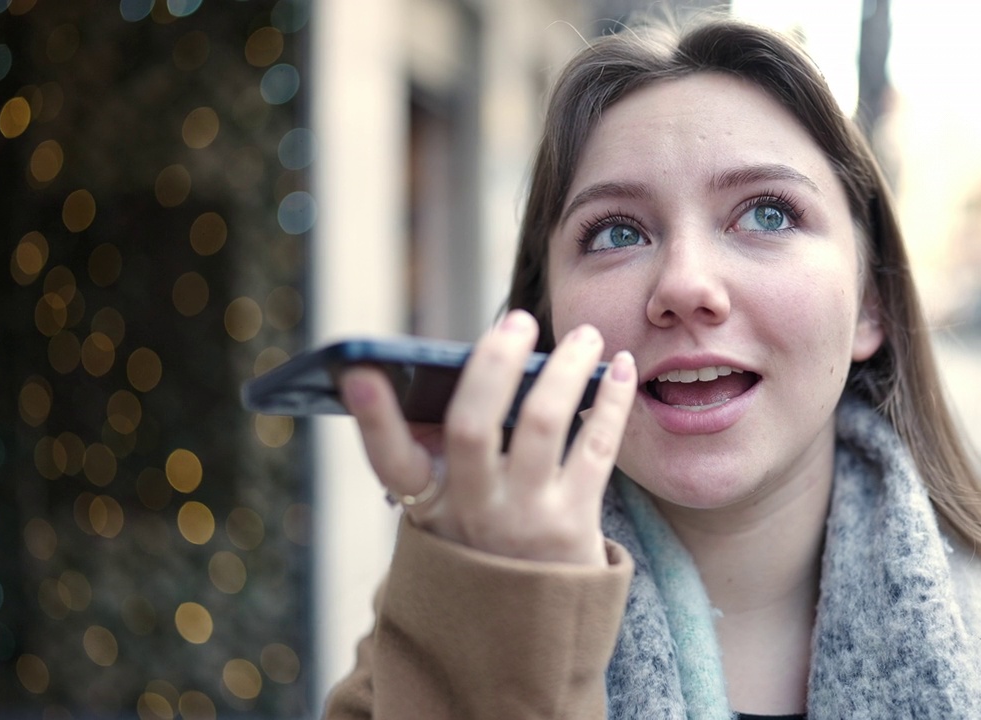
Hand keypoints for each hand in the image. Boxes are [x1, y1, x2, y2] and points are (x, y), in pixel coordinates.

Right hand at [338, 310, 637, 564]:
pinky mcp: (575, 525)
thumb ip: (451, 450)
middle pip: (471, 428)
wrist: (535, 630)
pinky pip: (597, 447)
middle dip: (493, 365)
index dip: (372, 418)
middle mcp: (470, 513)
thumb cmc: (491, 543)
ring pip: (541, 424)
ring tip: (585, 336)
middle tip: (518, 321)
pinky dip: (611, 401)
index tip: (359, 373)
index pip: (390, 460)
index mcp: (428, 505)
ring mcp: (524, 520)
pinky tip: (620, 370)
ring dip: (566, 369)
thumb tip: (484, 364)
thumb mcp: (452, 511)